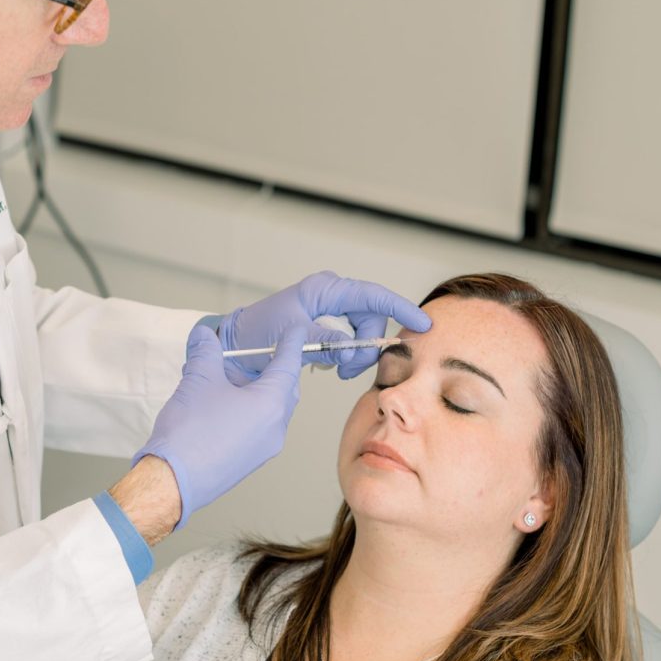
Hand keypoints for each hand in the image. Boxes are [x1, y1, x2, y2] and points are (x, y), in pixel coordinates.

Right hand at [132, 324, 306, 528]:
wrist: (172, 481)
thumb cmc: (190, 429)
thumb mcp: (198, 379)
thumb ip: (206, 351)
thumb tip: (204, 334)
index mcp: (270, 404)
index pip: (288, 365)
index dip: (291, 344)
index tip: (296, 331)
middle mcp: (275, 428)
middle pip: (284, 390)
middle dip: (275, 369)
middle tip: (259, 354)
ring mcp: (264, 449)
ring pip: (271, 411)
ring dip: (258, 391)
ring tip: (230, 379)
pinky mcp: (249, 462)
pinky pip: (259, 428)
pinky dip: (250, 410)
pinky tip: (224, 405)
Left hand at [219, 270, 431, 381]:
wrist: (238, 344)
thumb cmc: (259, 332)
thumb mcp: (292, 336)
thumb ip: (324, 341)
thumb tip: (352, 349)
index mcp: (325, 290)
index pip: (372, 295)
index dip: (400, 308)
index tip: (422, 324)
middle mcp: (332, 296)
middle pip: (371, 319)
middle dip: (367, 346)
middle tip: (347, 369)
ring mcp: (330, 311)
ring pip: (363, 333)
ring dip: (356, 355)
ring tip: (337, 370)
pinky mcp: (328, 326)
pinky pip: (351, 341)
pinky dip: (347, 356)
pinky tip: (333, 365)